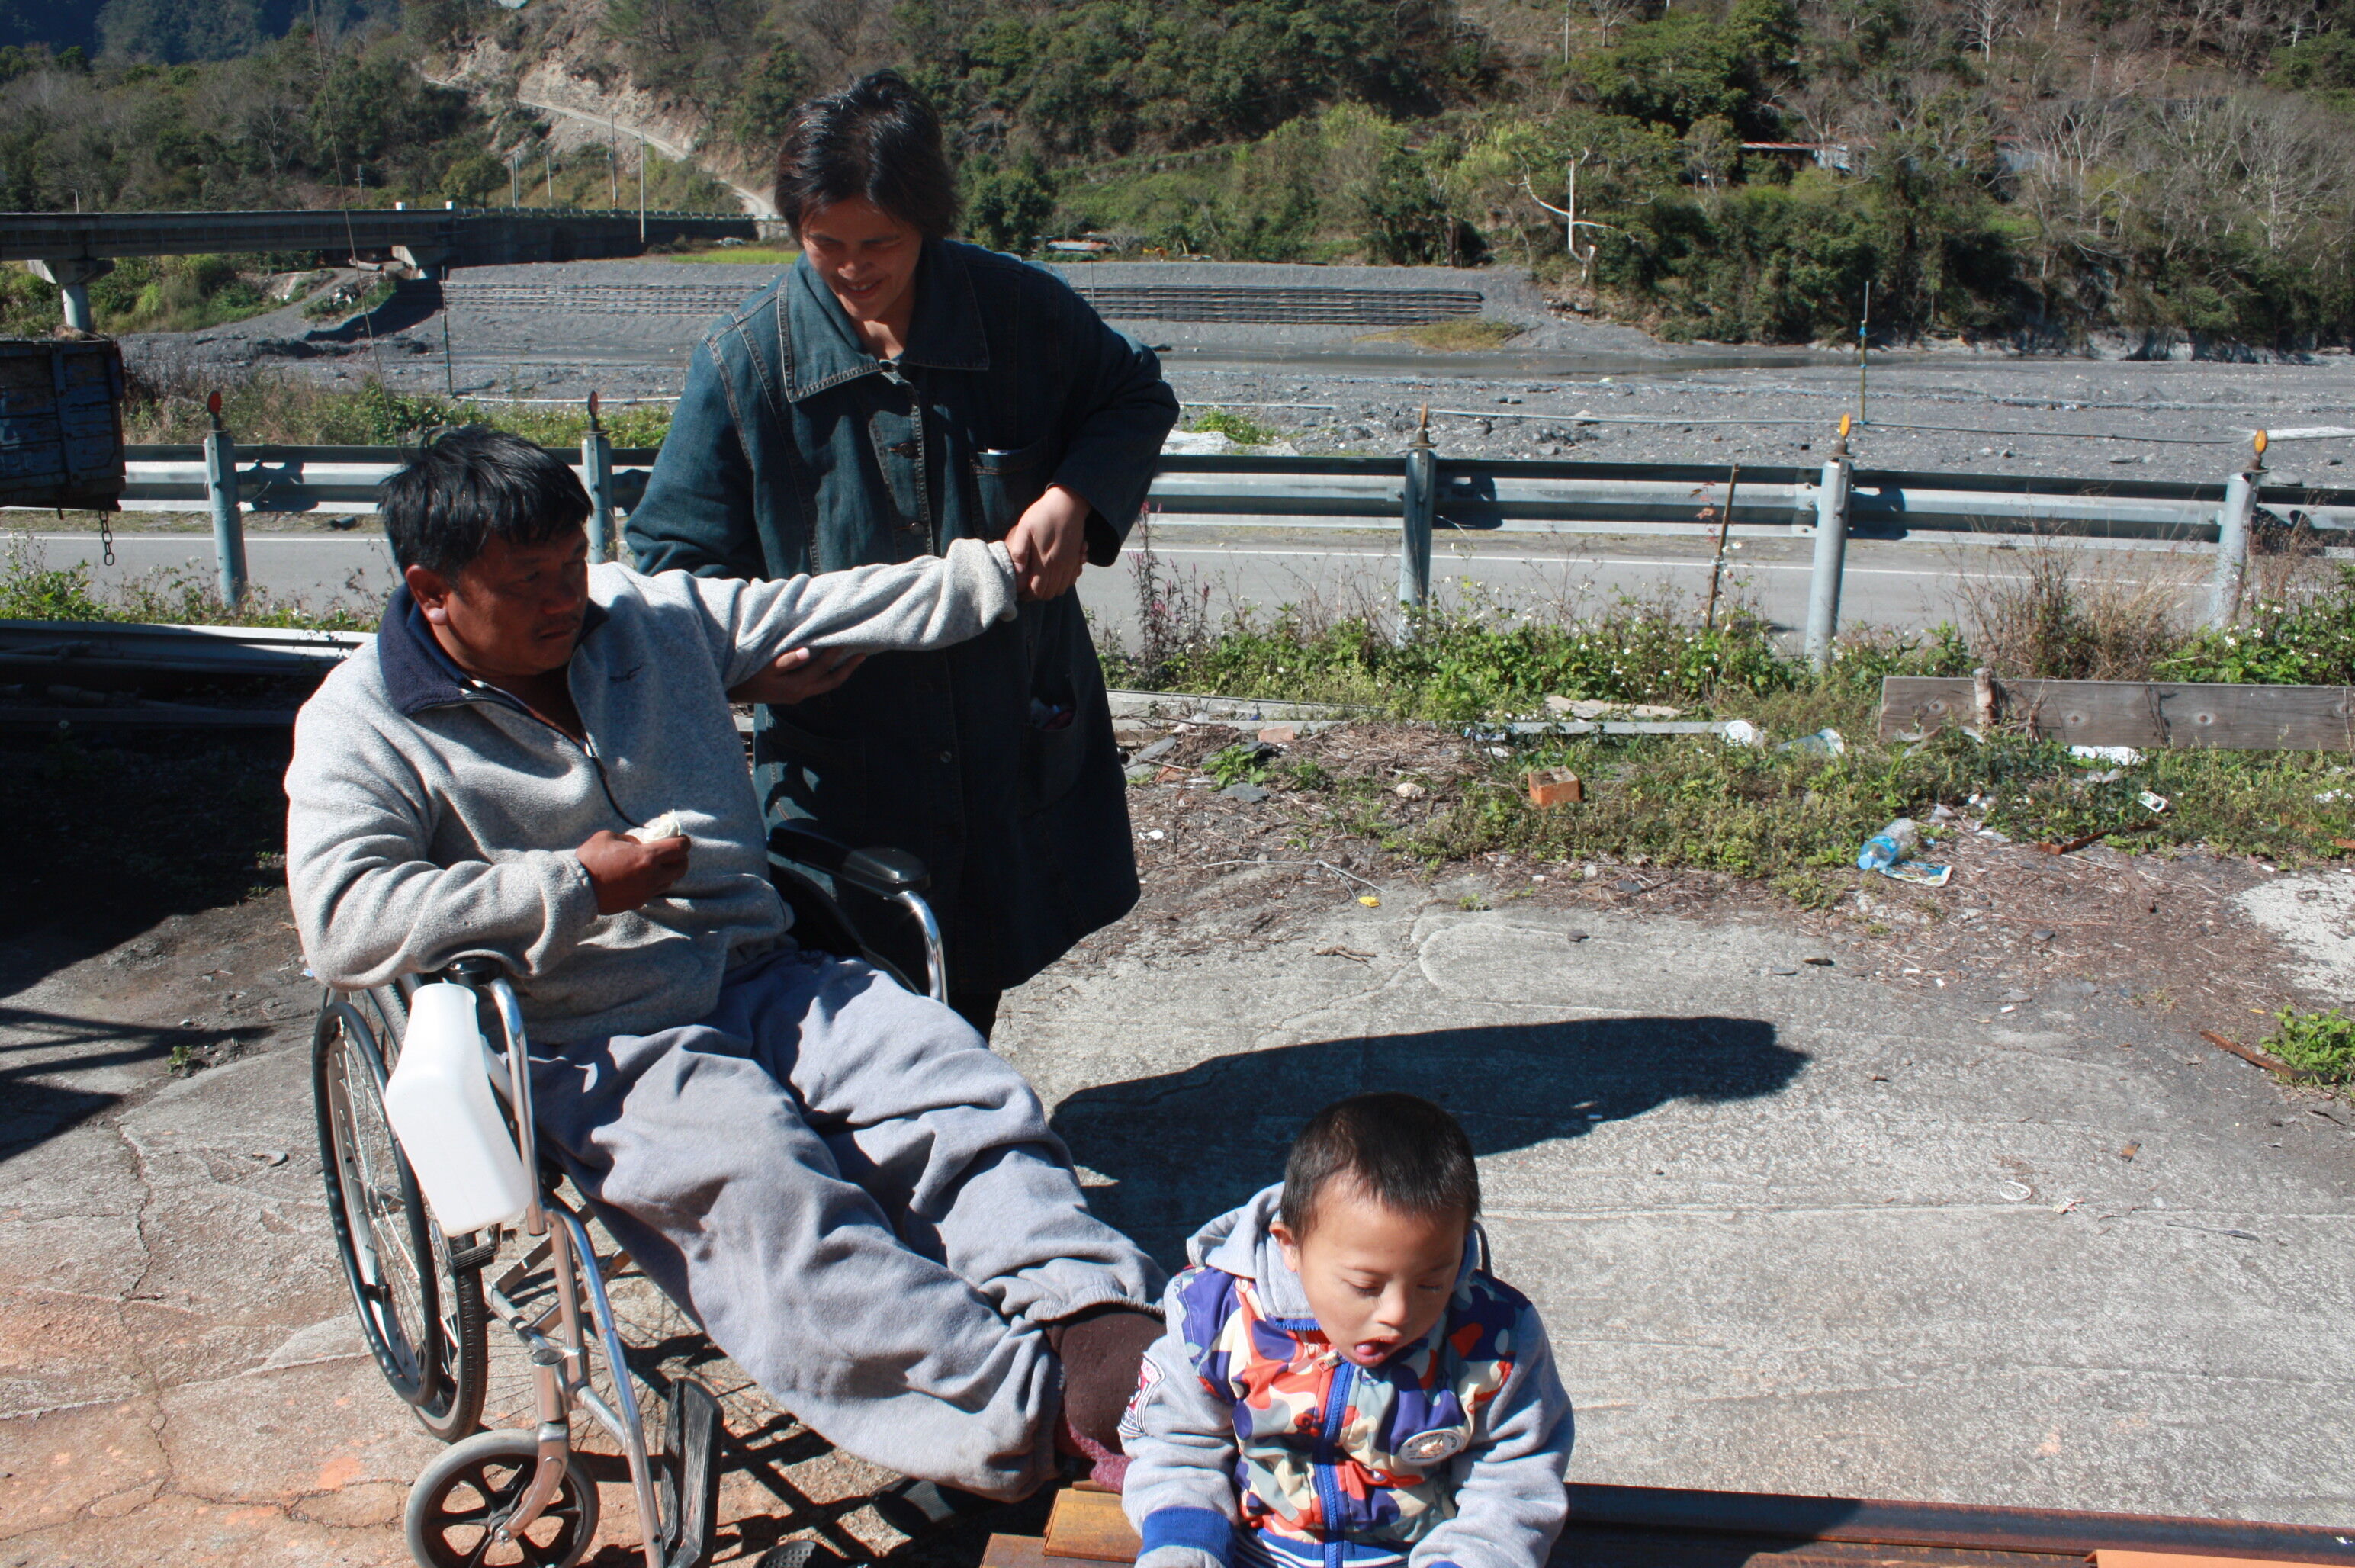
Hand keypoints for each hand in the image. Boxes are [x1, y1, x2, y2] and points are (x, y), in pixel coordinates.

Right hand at [577, 829, 688, 913]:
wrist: (575, 889)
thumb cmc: (590, 859)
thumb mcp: (609, 837)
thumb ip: (630, 839)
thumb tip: (640, 844)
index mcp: (647, 857)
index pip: (680, 848)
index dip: (683, 840)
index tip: (678, 838)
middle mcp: (652, 876)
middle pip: (682, 868)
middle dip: (680, 858)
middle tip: (671, 852)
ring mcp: (645, 892)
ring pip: (669, 882)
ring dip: (667, 872)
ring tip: (654, 865)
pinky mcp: (637, 902)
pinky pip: (653, 892)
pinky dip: (653, 883)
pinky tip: (639, 877)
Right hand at [728, 646, 866, 704]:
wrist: (732, 691)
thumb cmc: (746, 674)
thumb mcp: (764, 666)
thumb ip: (786, 660)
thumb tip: (807, 652)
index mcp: (795, 686)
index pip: (821, 667)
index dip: (834, 653)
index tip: (845, 639)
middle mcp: (800, 694)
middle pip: (832, 681)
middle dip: (848, 667)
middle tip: (863, 653)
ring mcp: (798, 696)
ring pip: (826, 685)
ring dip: (841, 672)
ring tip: (854, 659)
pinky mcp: (793, 695)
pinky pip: (817, 684)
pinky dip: (827, 674)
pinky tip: (831, 665)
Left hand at [1003, 484, 1092, 599]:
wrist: (1068, 503)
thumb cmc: (1043, 514)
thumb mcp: (1024, 529)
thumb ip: (1019, 552)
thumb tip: (1017, 572)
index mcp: (1045, 561)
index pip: (1037, 591)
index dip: (1027, 595)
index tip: (1020, 592)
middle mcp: (1059, 566)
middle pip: (1049, 593)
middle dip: (1037, 595)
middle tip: (1027, 588)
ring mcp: (1070, 563)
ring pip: (1061, 589)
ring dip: (1050, 589)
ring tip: (1039, 582)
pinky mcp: (1076, 558)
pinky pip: (1071, 580)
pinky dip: (1062, 582)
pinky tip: (1054, 575)